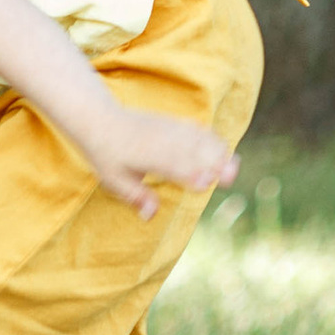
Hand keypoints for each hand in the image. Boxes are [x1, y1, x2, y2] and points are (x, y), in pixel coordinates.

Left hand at [63, 95, 238, 221]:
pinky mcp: (170, 122)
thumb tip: (151, 216)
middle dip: (211, 162)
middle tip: (231, 176)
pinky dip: (209, 137)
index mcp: (145, 155)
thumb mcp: (113, 179)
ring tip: (234, 166)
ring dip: (216, 151)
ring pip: (196, 138)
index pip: (170, 164)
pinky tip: (222, 146)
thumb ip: (135, 195)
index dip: (187, 173)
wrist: (100, 118)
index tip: (204, 183)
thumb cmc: (106, 152)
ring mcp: (166, 129)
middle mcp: (159, 140)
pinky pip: (193, 128)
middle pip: (190, 150)